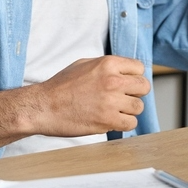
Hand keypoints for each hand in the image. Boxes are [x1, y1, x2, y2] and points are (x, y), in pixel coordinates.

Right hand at [32, 56, 150, 135]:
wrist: (43, 106)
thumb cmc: (60, 86)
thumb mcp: (85, 64)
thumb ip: (107, 66)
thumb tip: (125, 70)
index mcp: (108, 63)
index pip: (139, 68)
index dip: (133, 77)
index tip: (126, 84)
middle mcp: (113, 80)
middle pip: (144, 86)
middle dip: (135, 93)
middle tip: (123, 98)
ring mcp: (111, 101)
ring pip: (139, 107)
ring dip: (129, 110)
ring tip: (114, 110)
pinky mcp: (108, 120)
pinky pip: (131, 123)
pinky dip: (124, 124)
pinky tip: (111, 120)